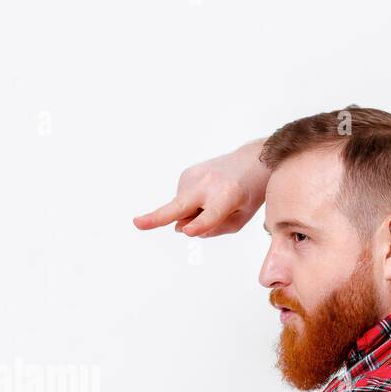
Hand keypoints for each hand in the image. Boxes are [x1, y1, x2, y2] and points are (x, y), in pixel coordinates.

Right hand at [132, 140, 269, 236]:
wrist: (254, 160)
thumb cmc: (249, 194)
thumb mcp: (241, 218)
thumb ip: (214, 228)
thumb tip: (181, 227)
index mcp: (228, 197)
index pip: (210, 216)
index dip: (198, 225)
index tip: (187, 231)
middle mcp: (208, 184)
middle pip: (179, 206)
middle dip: (157, 217)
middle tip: (136, 224)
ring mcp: (194, 176)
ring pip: (181, 208)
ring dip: (192, 212)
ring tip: (213, 201)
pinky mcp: (186, 174)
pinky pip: (182, 199)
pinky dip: (191, 203)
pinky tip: (206, 195)